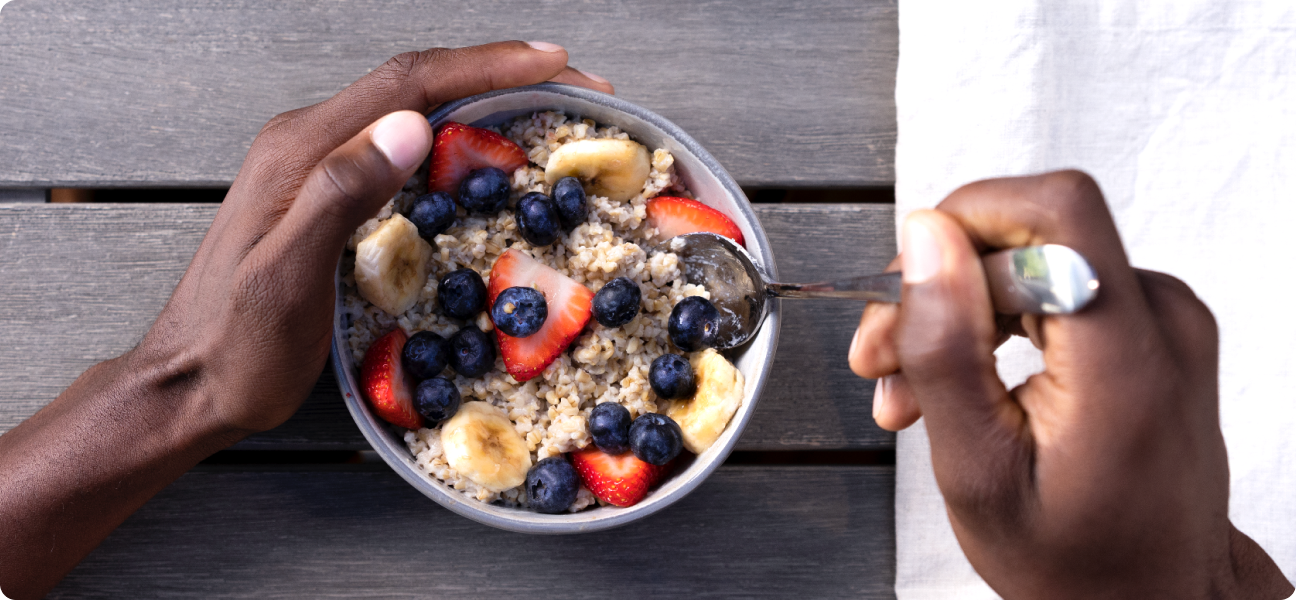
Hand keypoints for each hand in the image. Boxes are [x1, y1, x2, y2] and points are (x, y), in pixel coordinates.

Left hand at [0, 41, 611, 598]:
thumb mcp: (288, 276)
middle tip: (573, 85)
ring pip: (412, 111)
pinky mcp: (325, 195)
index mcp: (302, 150)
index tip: (552, 62)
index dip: (487, 65)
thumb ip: (341, 192)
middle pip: (416, 85)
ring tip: (545, 110)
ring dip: (483, 99)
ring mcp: (316, 168)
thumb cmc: (238, 347)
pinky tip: (485, 156)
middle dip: (500, 73)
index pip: (408, 84)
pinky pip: (401, 147)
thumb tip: (409, 126)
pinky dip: (456, 137)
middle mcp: (309, 143)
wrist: (189, 384)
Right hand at [848, 171, 1291, 597]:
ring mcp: (1158, 319)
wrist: (1152, 593)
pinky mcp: (1144, 325)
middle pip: (1028, 236)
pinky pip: (1052, 285)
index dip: (968, 220)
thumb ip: (946, 350)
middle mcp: (1159, 320)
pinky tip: (959, 378)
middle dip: (938, 286)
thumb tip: (928, 241)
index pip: (1056, 213)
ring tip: (912, 386)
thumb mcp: (979, 470)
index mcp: (1125, 359)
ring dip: (956, 312)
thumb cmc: (1079, 558)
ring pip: (1030, 260)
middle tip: (883, 354)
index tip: (913, 279)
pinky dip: (992, 324)